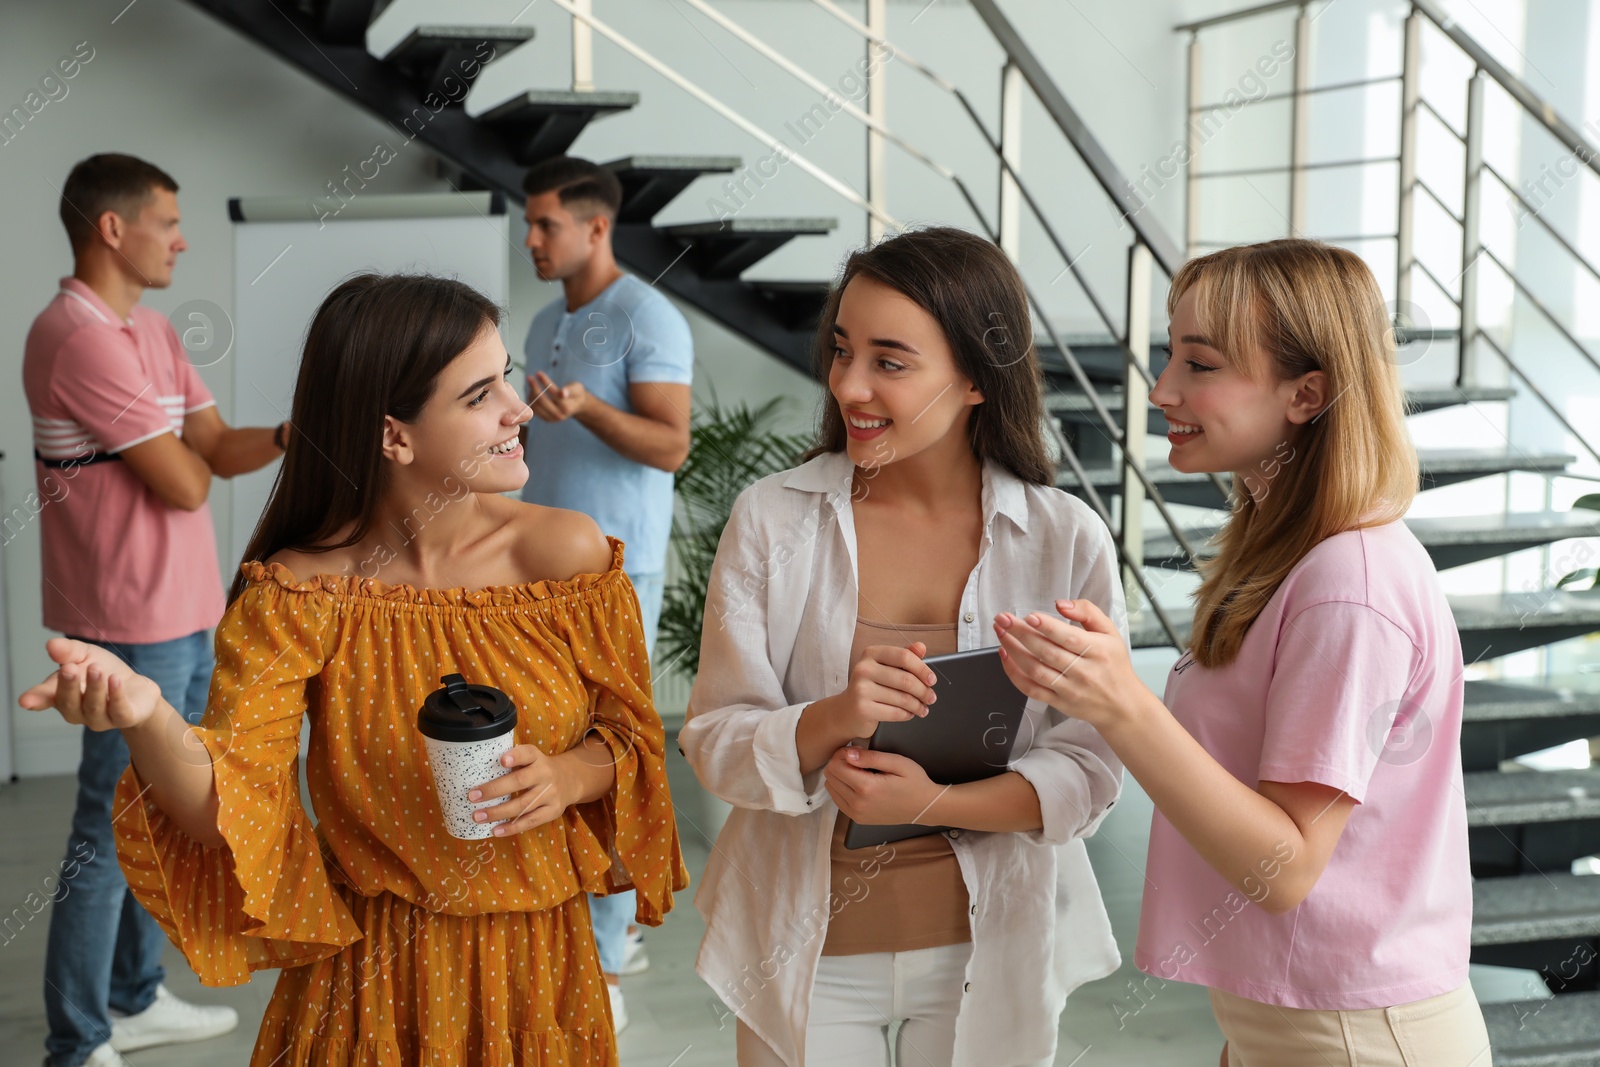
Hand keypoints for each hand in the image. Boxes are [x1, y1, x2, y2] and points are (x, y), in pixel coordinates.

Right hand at [18, 638, 162, 730]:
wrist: (137, 687)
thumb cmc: (105, 672)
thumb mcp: (86, 656)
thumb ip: (68, 652)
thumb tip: (51, 645)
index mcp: (63, 696)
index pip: (46, 698)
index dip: (35, 699)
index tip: (25, 700)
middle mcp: (78, 711)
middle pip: (69, 703)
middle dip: (68, 685)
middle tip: (69, 668)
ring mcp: (101, 718)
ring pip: (94, 706)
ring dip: (94, 687)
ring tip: (96, 668)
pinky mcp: (124, 718)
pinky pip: (119, 710)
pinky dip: (116, 695)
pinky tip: (115, 680)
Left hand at [467, 743, 575, 835]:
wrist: (570, 780)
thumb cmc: (538, 770)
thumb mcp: (531, 759)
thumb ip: (512, 761)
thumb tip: (476, 769)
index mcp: (538, 758)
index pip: (527, 753)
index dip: (515, 756)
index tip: (502, 761)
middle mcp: (546, 774)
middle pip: (520, 781)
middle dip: (494, 789)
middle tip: (472, 796)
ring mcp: (551, 794)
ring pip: (523, 805)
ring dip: (498, 812)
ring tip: (478, 816)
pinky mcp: (553, 811)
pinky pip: (531, 821)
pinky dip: (512, 827)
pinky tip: (496, 830)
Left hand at [527, 371, 588, 421]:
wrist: (577, 406)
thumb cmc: (576, 394)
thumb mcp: (577, 388)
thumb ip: (571, 389)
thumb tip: (563, 392)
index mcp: (567, 407)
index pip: (553, 393)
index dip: (545, 382)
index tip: (538, 373)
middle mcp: (559, 415)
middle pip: (542, 400)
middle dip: (534, 387)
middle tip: (529, 377)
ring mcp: (552, 419)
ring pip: (536, 405)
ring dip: (532, 393)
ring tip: (533, 384)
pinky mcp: (546, 419)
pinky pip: (534, 409)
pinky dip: (531, 400)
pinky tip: (533, 392)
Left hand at [825, 746, 942, 825]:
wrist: (924, 807)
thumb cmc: (914, 782)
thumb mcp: (898, 762)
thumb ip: (872, 757)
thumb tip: (849, 754)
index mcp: (867, 788)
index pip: (835, 765)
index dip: (842, 753)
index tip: (856, 750)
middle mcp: (857, 803)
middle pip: (830, 775)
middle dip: (839, 762)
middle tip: (857, 758)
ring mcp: (856, 813)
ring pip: (830, 787)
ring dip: (839, 775)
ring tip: (858, 770)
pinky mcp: (857, 818)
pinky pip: (837, 799)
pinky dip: (841, 788)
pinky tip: (857, 782)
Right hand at [829, 641, 938, 739]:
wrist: (846, 711)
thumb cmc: (870, 687)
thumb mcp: (886, 668)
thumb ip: (904, 657)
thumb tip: (921, 647)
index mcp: (871, 653)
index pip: (904, 656)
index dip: (922, 669)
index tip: (932, 680)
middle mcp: (864, 669)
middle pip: (906, 679)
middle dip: (924, 691)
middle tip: (931, 698)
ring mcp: (861, 689)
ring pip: (903, 698)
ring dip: (918, 705)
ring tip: (922, 708)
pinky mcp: (863, 708)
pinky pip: (895, 713)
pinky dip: (907, 715)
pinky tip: (909, 714)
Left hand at [994, 599, 1141, 728]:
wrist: (1122, 705)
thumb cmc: (1113, 664)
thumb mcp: (1110, 632)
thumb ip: (1087, 612)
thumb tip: (1061, 604)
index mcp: (1097, 651)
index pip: (1068, 638)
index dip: (1047, 626)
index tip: (1029, 616)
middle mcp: (1083, 671)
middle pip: (1046, 652)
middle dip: (1020, 633)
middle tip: (1002, 619)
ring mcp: (1069, 689)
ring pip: (1035, 670)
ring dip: (1013, 650)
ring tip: (1001, 633)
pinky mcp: (1058, 702)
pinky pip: (1031, 689)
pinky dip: (1014, 673)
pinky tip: (1005, 657)